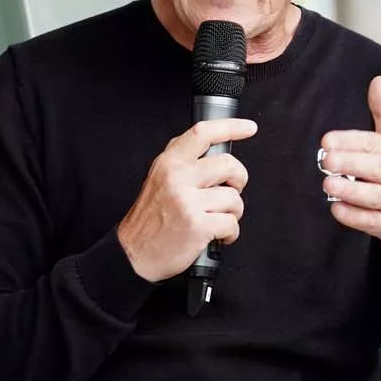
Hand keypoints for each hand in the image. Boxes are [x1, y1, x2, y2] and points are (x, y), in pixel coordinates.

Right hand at [117, 117, 256, 281]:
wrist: (133, 254)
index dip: (230, 127)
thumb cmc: (149, 220)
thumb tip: (214, 153)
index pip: (202, 134)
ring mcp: (187, 202)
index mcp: (168, 164)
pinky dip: (230, 233)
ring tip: (217, 218)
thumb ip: (182, 163)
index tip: (248, 128)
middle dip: (239, 180)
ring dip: (233, 213)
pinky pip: (232, 224)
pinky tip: (217, 235)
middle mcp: (177, 178)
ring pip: (234, 198)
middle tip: (232, 190)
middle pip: (229, 164)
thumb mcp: (157, 180)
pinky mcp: (198, 225)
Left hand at [319, 75, 380, 252]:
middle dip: (350, 163)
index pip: (375, 144)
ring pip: (375, 197)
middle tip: (325, 160)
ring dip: (351, 191)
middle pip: (375, 168)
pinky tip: (337, 209)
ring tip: (328, 185)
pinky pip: (375, 222)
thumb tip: (378, 79)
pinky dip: (356, 217)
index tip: (327, 140)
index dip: (351, 141)